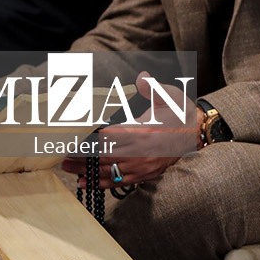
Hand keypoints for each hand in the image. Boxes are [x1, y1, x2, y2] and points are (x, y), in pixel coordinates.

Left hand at [62, 72, 199, 187]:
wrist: (196, 133)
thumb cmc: (179, 112)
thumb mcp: (169, 95)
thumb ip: (152, 87)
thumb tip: (142, 77)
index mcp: (143, 131)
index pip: (108, 138)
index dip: (88, 140)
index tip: (72, 140)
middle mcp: (141, 152)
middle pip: (104, 157)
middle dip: (82, 158)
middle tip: (63, 157)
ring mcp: (143, 166)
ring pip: (109, 171)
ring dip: (87, 171)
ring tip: (69, 169)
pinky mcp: (145, 174)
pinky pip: (120, 182)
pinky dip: (102, 183)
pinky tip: (87, 182)